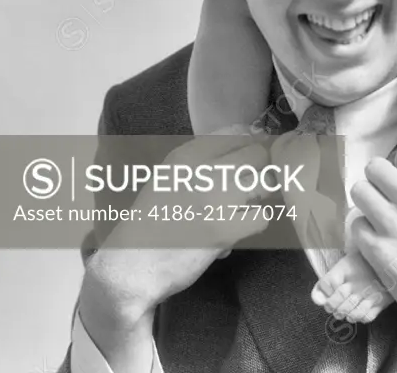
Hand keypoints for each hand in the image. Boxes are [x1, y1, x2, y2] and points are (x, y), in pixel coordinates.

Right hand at [82, 129, 281, 322]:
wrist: (132, 265)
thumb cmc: (152, 220)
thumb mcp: (170, 176)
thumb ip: (202, 160)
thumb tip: (246, 141)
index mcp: (187, 155)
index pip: (235, 132)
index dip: (249, 142)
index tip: (250, 156)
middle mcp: (203, 171)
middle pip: (256, 154)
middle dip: (259, 168)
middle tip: (252, 183)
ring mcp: (217, 199)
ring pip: (264, 182)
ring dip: (260, 194)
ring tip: (246, 205)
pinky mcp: (226, 229)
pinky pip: (262, 218)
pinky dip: (254, 224)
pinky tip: (238, 228)